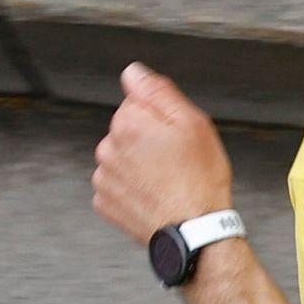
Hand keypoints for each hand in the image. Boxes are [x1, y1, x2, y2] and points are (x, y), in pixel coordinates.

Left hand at [91, 64, 236, 240]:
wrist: (195, 231)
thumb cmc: (199, 181)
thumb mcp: (193, 123)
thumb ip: (158, 92)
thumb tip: (133, 72)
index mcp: (129, 123)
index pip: (137, 102)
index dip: (161, 116)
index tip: (177, 134)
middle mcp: (109, 147)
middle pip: (128, 129)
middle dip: (149, 139)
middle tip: (177, 158)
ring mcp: (104, 177)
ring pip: (122, 157)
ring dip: (139, 163)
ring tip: (168, 180)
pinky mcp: (105, 202)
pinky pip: (117, 184)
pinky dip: (132, 187)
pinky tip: (154, 194)